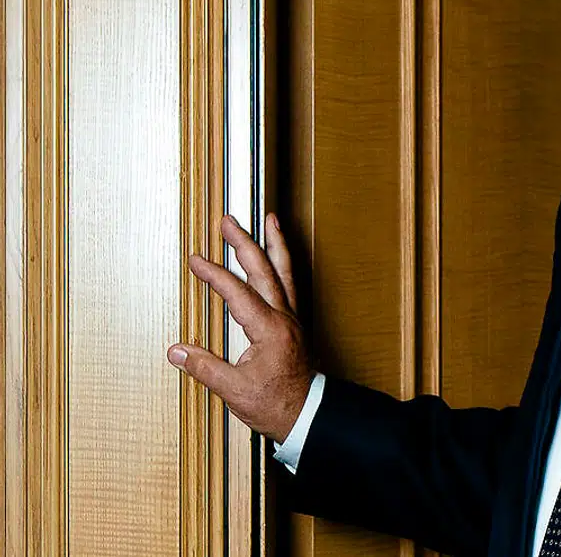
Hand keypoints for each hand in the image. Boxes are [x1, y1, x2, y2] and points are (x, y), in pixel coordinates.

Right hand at [168, 213, 313, 441]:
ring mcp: (292, 319)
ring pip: (285, 272)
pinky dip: (282, 265)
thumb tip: (176, 351)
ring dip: (274, 244)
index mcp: (269, 329)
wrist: (309, 415)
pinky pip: (289, 285)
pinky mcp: (294, 325)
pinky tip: (276, 257)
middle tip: (229, 221)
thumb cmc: (276, 405)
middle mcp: (284, 318)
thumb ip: (204, 367)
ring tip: (270, 220)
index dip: (215, 275)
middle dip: (245, 243)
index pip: (238, 293)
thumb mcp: (234, 390)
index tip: (196, 259)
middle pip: (265, 271)